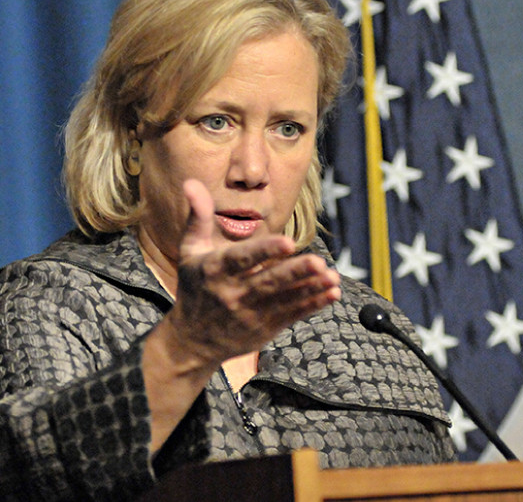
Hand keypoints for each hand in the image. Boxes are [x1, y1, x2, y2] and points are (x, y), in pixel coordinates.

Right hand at [165, 179, 341, 364]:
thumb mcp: (189, 252)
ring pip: (284, 299)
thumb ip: (197, 217)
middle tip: (318, 262)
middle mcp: (232, 293)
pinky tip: (331, 293)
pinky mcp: (264, 329)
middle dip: (294, 272)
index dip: (264, 251)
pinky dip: (312, 305)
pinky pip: (292, 315)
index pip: (241, 259)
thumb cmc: (194, 287)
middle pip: (268, 282)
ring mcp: (250, 314)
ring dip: (310, 289)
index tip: (287, 242)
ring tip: (332, 277)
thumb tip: (191, 182)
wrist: (191, 340)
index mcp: (215, 270)